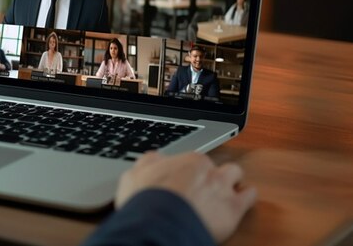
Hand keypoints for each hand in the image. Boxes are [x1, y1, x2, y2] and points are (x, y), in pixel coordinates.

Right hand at [115, 151, 256, 243]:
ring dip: (231, 180)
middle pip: (214, 165)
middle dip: (210, 174)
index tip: (184, 179)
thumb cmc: (145, 200)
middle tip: (202, 186)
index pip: (192, 160)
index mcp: (185, 160)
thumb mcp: (134, 175)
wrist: (159, 223)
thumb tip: (154, 159)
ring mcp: (222, 187)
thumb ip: (148, 164)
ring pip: (235, 173)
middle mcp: (207, 168)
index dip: (188, 171)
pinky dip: (247, 197)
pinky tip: (242, 200)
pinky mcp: (234, 208)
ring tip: (224, 189)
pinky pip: (249, 196)